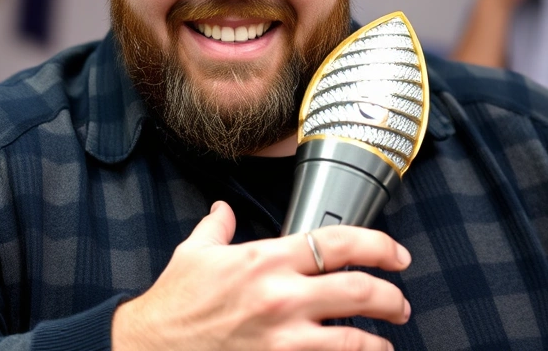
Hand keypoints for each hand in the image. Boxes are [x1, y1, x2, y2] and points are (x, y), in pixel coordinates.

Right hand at [111, 201, 412, 350]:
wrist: (149, 349)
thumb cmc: (173, 306)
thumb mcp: (194, 254)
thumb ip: (217, 227)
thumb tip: (223, 210)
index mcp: (266, 260)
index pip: (339, 242)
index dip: (379, 246)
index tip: (396, 255)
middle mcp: (282, 297)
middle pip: (360, 291)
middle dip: (392, 298)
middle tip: (399, 303)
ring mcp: (284, 339)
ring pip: (354, 340)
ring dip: (379, 342)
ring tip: (386, 342)